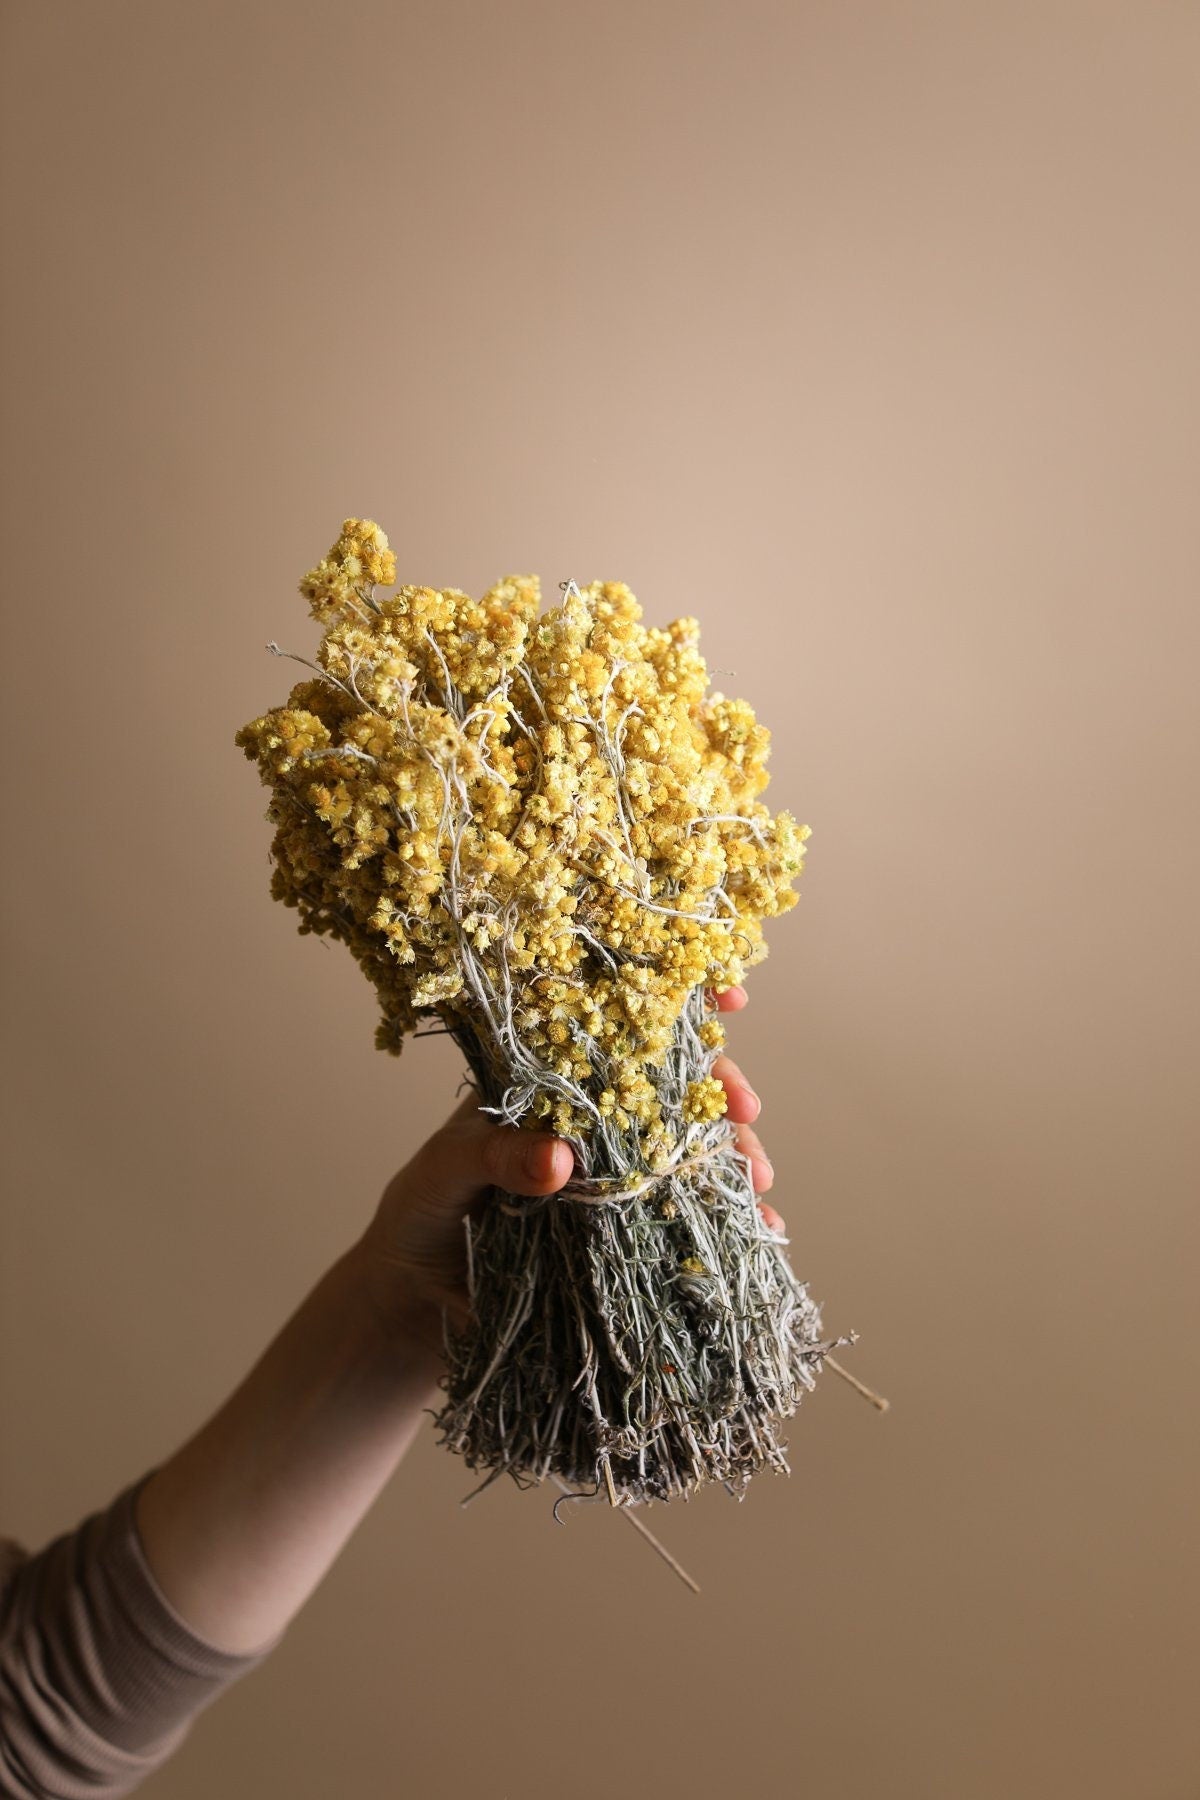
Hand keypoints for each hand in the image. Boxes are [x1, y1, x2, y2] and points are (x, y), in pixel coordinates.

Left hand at [354, 984, 783, 1359]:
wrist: (417, 1294)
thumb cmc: (424, 1208)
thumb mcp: (448, 1171)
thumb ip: (495, 1157)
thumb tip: (560, 1160)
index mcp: (551, 1079)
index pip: (617, 1022)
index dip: (675, 1000)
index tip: (726, 996)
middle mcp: (594, 1117)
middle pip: (674, 1084)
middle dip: (720, 1089)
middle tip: (742, 1109)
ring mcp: (617, 1173)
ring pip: (692, 1148)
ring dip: (735, 1158)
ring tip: (756, 1183)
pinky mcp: (627, 1228)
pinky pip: (687, 1215)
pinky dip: (729, 1219)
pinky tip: (761, 1229)